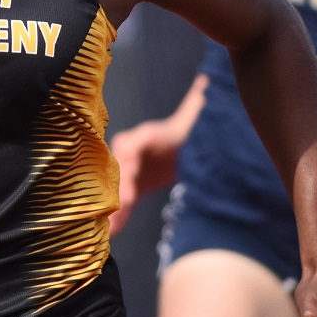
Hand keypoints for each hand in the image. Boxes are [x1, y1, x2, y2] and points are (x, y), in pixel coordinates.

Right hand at [108, 76, 207, 233]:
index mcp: (148, 135)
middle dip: (120, 185)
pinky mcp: (132, 189)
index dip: (133, 155)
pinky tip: (111, 235)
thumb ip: (198, 103)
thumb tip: (207, 80)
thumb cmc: (190, 133)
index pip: (136, 142)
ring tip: (109, 226)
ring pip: (118, 187)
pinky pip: (122, 204)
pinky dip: (117, 218)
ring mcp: (130, 172)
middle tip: (123, 204)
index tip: (133, 170)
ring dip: (114, 205)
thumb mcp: (195, 121)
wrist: (182, 150)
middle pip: (122, 167)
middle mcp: (133, 151)